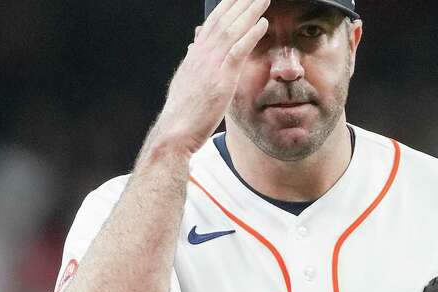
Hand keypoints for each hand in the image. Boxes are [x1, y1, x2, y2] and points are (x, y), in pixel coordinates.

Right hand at [148, 0, 269, 155]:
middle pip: (223, 21)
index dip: (226, 7)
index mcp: (195, 55)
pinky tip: (262, 24)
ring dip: (249, 12)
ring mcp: (211, 66)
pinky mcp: (220, 80)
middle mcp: (201, 55)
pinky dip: (250, 36)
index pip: (212, 24)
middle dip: (240, 3)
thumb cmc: (182, 113)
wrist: (174, 133)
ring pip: (231, 31)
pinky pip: (237, 52)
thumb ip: (192, 61)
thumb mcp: (185, 81)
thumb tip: (194, 45)